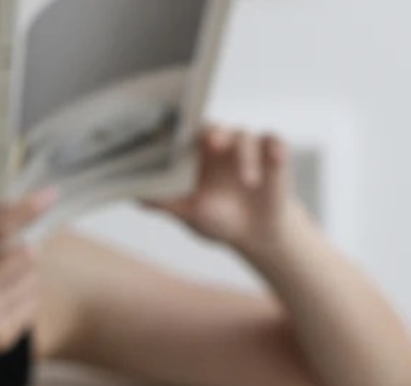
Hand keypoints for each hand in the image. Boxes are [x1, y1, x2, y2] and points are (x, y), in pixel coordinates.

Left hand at [144, 126, 299, 251]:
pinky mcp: (273, 153)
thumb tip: (135, 197)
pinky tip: (275, 157)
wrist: (255, 234)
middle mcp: (219, 141)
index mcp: (194, 151)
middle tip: (211, 144)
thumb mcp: (189, 213)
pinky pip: (274, 142)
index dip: (180, 129)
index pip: (184, 132)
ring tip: (249, 182)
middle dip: (213, 133)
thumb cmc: (217, 218)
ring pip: (244, 137)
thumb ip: (165, 203)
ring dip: (245, 155)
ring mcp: (246, 146)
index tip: (175, 132)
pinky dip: (275, 148)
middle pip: (214, 126)